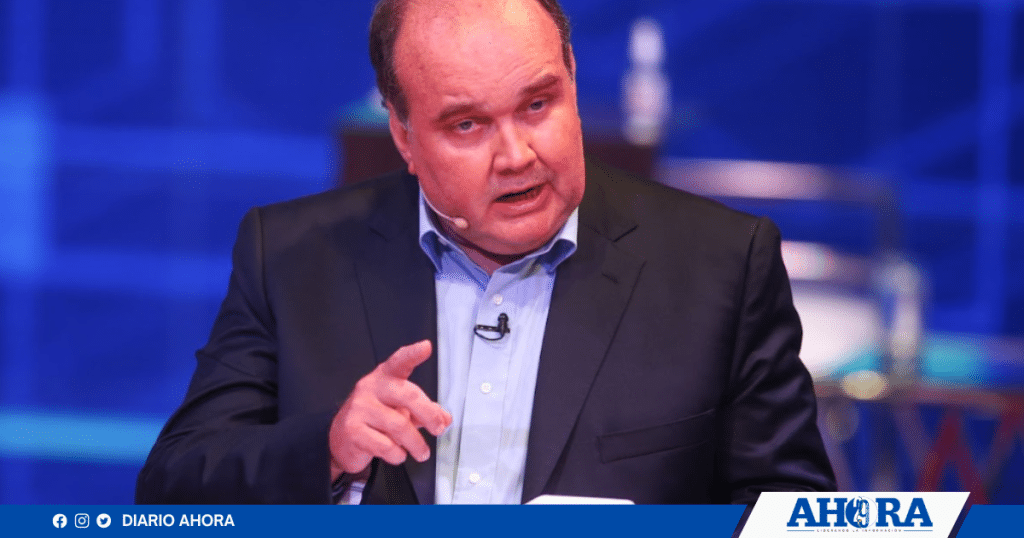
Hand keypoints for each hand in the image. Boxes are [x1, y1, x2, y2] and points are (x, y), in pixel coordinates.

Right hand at [329, 340, 451, 479]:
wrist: (342, 438)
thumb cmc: (375, 418)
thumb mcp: (400, 409)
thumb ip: (424, 411)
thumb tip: (444, 418)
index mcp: (385, 377)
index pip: (399, 361)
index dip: (413, 354)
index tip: (426, 347)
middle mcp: (371, 387)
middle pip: (407, 396)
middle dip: (429, 414)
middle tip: (438, 429)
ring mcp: (359, 408)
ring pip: (400, 425)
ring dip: (416, 443)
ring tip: (421, 452)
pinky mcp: (352, 429)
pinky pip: (386, 445)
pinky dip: (398, 454)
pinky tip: (397, 453)